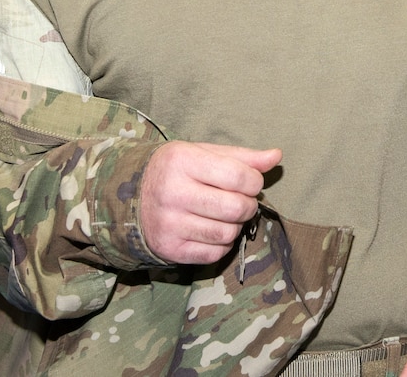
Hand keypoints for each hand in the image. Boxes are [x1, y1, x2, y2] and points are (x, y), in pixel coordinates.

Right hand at [139, 140, 280, 263]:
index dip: (255, 182)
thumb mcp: (204, 153)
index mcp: (182, 162)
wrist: (129, 196)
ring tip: (226, 215)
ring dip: (236, 226)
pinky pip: (214, 254)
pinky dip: (223, 244)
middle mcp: (172, 193)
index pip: (239, 177)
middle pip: (236, 208)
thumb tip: (276, 156)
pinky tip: (214, 230)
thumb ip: (242, 157)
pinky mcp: (168, 248)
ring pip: (228, 234)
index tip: (250, 183)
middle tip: (241, 201)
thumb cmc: (177, 170)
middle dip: (249, 205)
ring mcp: (168, 224)